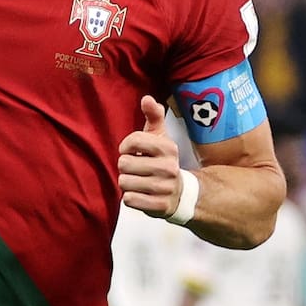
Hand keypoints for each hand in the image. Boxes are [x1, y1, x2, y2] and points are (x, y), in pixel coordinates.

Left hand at [118, 95, 181, 217]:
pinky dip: (131, 198)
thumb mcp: (160, 137)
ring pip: (124, 182)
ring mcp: (165, 187)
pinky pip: (129, 200)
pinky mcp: (160, 206)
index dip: (126, 147)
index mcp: (168, 147)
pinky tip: (141, 194)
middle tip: (137, 169)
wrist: (180, 193)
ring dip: (127, 183)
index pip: (132, 141)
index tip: (132, 151)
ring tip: (139, 181)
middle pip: (124, 163)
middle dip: (126, 167)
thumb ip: (154, 115)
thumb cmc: (161, 160)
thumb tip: (147, 98)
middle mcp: (169, 167)